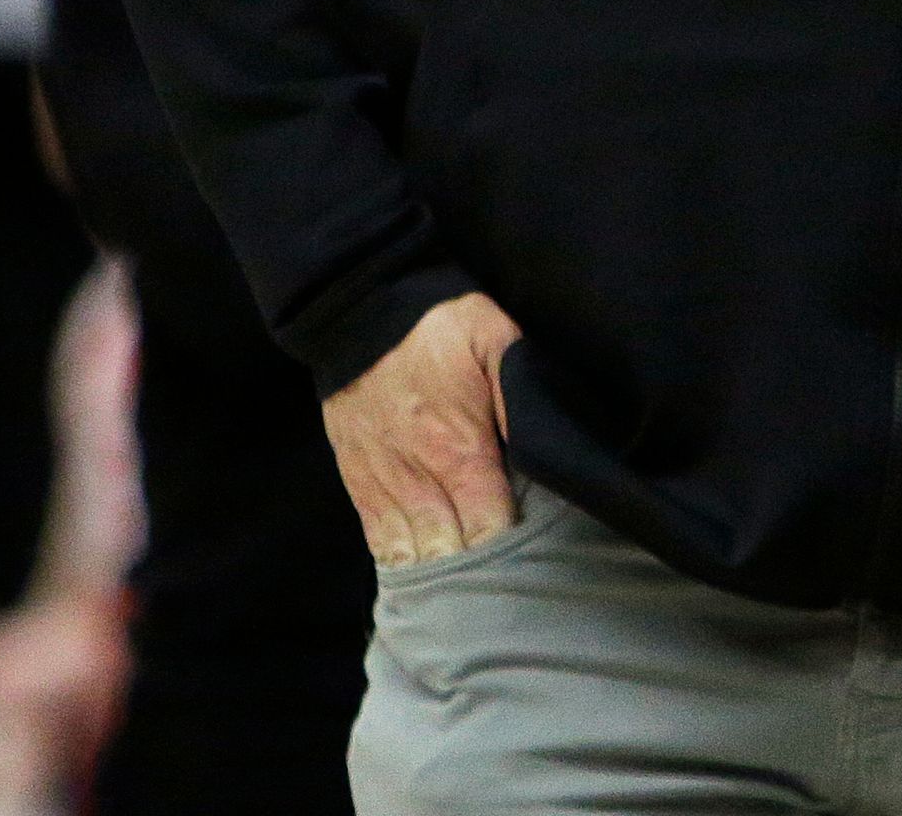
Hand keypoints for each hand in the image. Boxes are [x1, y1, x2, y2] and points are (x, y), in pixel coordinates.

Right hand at [323, 292, 522, 567]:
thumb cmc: (440, 323)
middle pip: (450, 551)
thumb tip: (544, 445)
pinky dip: (402, 560)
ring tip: (469, 593)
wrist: (363, 309)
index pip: (488, 528)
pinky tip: (425, 575)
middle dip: (479, 572)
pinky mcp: (358, 478)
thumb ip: (519, 396)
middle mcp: (417, 476)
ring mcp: (383, 480)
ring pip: (412, 553)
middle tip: (507, 584)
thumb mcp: (496, 341)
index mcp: (458, 448)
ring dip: (441, 573)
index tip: (534, 558)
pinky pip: (379, 538)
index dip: (511, 550)